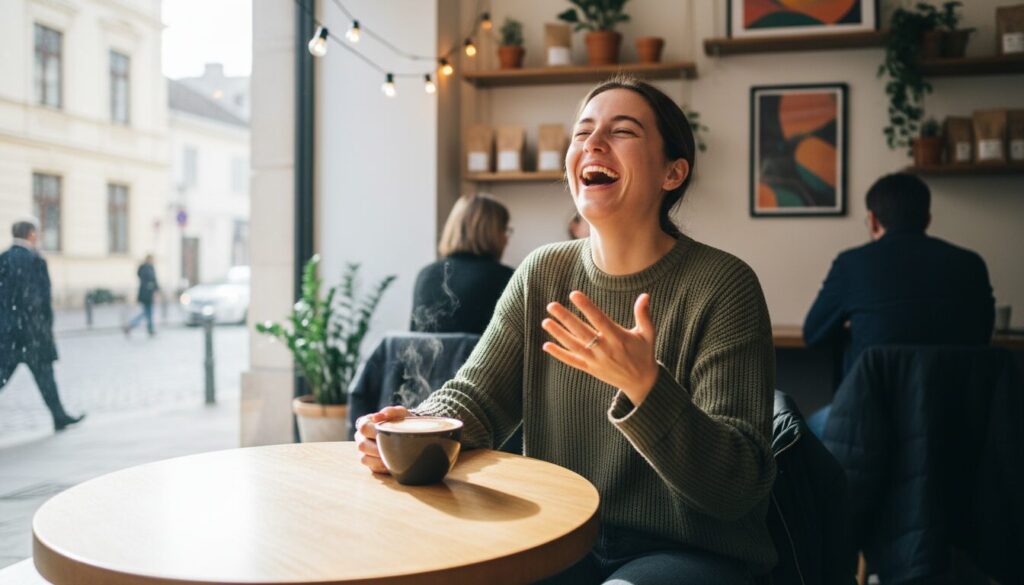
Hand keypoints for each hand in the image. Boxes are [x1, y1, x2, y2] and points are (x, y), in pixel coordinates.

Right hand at [354, 406, 409, 473]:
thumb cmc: (402, 421)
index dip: (374, 432)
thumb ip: (390, 411)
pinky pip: (372, 468)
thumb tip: (376, 416)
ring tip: (392, 457)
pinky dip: (382, 467)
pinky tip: (391, 464)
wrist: (408, 432)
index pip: (363, 428)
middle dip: (377, 449)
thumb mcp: (400, 413)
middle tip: (391, 449)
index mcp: (365, 423)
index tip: (387, 434)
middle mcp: (361, 437)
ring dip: (379, 459)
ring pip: (364, 458)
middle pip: (362, 445)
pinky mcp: (370, 463)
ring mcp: (364, 451)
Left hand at [542, 291, 658, 405]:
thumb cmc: (643, 353)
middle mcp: (605, 349)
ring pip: (573, 346)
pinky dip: (559, 354)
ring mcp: (596, 360)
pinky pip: (572, 361)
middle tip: (551, 306)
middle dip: (566, 318)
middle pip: (582, 331)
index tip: (574, 294)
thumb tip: (645, 295)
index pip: (599, 319)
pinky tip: (546, 346)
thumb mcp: (648, 334)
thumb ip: (644, 315)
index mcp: (618, 338)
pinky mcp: (591, 369)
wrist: (641, 382)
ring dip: (558, 334)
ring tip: (545, 322)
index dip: (586, 307)